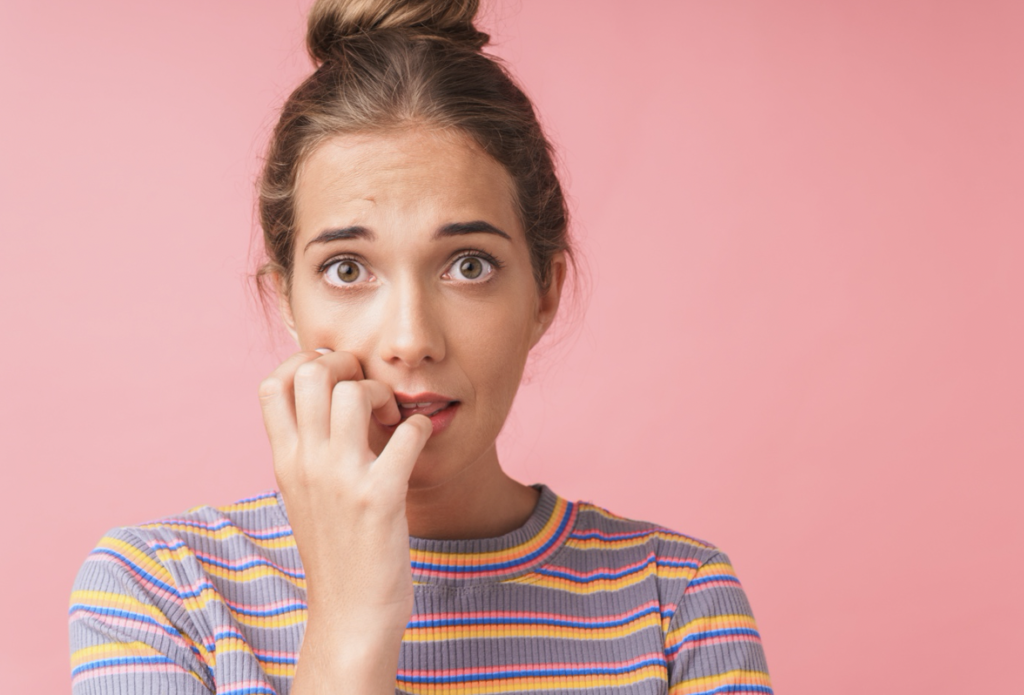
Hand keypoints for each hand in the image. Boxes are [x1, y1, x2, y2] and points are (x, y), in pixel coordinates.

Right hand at [258, 348, 431, 692]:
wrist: (350, 615)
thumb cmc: (336, 550)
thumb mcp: (303, 495)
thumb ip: (306, 450)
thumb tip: (324, 401)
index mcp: (284, 461)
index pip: (272, 384)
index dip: (304, 363)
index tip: (333, 376)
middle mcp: (306, 464)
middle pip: (312, 373)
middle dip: (347, 366)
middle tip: (367, 393)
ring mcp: (341, 479)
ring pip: (354, 392)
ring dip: (382, 393)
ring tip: (391, 420)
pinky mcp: (380, 497)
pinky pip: (408, 433)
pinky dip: (421, 427)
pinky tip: (419, 442)